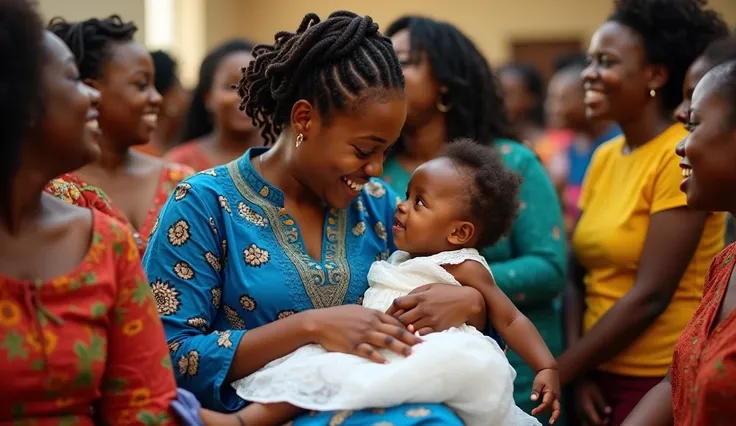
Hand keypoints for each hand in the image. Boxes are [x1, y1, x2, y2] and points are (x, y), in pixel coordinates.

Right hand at [306, 305, 421, 362]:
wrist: (319, 322)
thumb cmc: (338, 316)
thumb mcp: (358, 311)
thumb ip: (372, 316)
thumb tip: (385, 320)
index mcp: (373, 314)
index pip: (396, 322)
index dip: (409, 329)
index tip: (420, 335)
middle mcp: (370, 323)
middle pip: (396, 331)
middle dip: (411, 339)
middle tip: (424, 346)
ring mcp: (362, 334)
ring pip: (386, 341)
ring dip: (400, 348)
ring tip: (411, 355)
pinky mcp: (353, 345)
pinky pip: (368, 352)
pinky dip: (378, 358)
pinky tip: (386, 363)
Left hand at [385, 283, 483, 334]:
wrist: (467, 301)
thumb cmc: (448, 292)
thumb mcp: (430, 287)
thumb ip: (415, 293)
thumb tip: (401, 301)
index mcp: (420, 296)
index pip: (398, 303)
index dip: (391, 310)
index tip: (388, 315)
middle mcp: (423, 308)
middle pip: (401, 318)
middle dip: (395, 323)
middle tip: (390, 328)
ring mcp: (430, 319)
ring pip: (409, 328)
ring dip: (404, 332)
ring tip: (399, 335)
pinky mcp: (438, 328)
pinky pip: (421, 334)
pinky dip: (415, 336)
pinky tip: (413, 337)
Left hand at [530, 368, 561, 423]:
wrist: (550, 369)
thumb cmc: (543, 376)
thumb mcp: (538, 382)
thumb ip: (535, 391)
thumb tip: (532, 399)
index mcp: (551, 393)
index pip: (546, 404)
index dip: (539, 409)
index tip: (533, 412)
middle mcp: (556, 396)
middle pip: (557, 409)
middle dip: (555, 417)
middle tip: (550, 423)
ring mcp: (557, 396)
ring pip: (557, 408)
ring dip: (554, 414)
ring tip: (550, 421)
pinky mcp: (556, 396)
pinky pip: (555, 405)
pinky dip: (552, 409)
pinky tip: (546, 412)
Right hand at [575, 378, 610, 425]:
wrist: (578, 382)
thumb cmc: (588, 386)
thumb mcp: (597, 393)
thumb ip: (602, 403)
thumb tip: (609, 413)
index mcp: (587, 409)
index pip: (596, 422)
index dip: (604, 422)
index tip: (609, 418)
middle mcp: (581, 413)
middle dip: (598, 425)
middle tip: (604, 420)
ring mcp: (578, 414)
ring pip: (585, 425)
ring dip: (592, 424)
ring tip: (599, 419)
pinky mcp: (578, 413)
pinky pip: (583, 422)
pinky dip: (589, 422)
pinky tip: (594, 418)